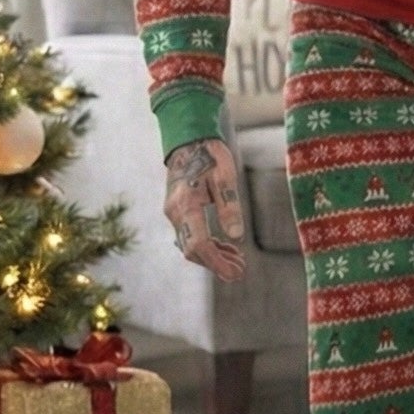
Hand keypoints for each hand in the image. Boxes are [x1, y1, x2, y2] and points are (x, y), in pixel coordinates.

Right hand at [164, 138, 245, 281]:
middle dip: (216, 263)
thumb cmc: (210, 155)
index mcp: (186, 205)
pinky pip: (190, 235)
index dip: (217, 262)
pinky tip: (225, 246)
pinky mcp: (178, 212)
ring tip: (237, 261)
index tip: (235, 273)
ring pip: (190, 245)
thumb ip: (230, 207)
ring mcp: (173, 213)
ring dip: (213, 256)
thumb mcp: (226, 177)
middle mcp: (175, 212)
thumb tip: (236, 237)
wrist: (189, 140)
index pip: (199, 244)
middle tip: (240, 271)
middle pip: (193, 250)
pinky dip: (207, 245)